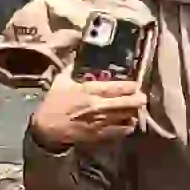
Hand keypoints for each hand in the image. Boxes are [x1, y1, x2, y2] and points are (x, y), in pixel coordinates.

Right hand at [28, 71, 146, 151]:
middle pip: (125, 103)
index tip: (137, 85)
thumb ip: (72, 68)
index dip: (129, 86)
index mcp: (88, 91)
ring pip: (125, 117)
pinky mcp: (99, 135)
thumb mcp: (61, 81)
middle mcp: (97, 106)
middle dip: (137, 99)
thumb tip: (80, 54)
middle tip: (142, 97)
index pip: (114, 87)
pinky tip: (129, 123)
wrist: (47, 128)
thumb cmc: (54, 103)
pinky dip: (127, 127)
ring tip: (137, 109)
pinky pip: (119, 132)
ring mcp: (99, 122)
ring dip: (133, 112)